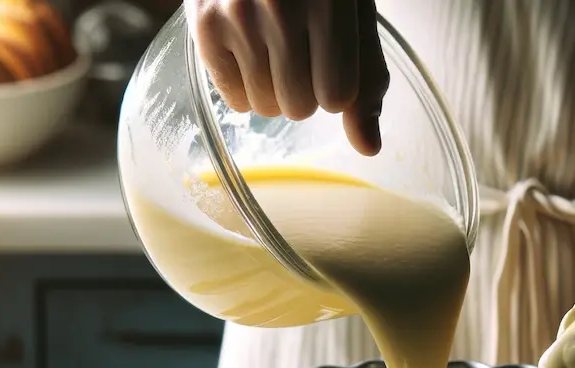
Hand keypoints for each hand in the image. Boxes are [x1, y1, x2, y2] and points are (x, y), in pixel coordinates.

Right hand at [189, 0, 390, 154]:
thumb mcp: (352, 15)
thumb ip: (367, 78)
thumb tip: (369, 146)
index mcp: (329, 3)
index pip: (338, 96)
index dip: (336, 88)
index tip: (330, 59)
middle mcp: (281, 9)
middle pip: (299, 107)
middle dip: (303, 90)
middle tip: (297, 49)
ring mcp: (238, 16)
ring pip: (265, 107)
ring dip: (273, 90)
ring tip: (271, 47)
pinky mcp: (205, 27)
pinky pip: (233, 99)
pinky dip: (244, 86)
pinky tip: (247, 50)